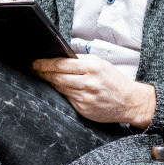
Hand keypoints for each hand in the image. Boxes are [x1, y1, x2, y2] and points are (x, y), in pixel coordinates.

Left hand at [32, 54, 155, 126]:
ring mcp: (85, 96)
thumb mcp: (100, 63)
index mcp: (93, 67)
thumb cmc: (114, 81)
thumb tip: (59, 56)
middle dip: (42, 72)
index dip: (45, 63)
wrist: (129, 101)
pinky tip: (56, 87)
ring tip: (41, 76)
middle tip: (34, 69)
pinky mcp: (83, 108)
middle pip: (56, 76)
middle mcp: (88, 82)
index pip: (61, 63)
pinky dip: (59, 92)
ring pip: (59, 87)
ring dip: (48, 82)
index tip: (36, 62)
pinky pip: (66, 98)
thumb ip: (80, 60)